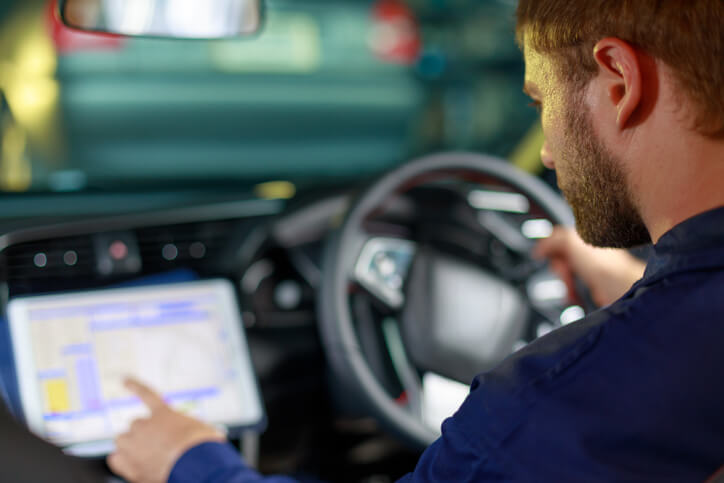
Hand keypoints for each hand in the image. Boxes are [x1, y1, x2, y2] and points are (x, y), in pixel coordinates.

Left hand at [107, 378, 226, 482]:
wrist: (195, 465)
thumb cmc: (203, 447)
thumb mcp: (203, 431)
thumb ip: (189, 431)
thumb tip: (192, 437)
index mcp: (164, 414)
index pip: (146, 395)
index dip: (135, 386)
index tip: (124, 380)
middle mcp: (145, 425)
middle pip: (135, 425)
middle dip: (143, 434)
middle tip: (156, 446)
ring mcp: (134, 444)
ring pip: (122, 442)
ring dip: (130, 448)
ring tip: (146, 459)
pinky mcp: (130, 464)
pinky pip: (115, 460)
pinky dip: (121, 463)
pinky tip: (130, 467)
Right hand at [533, 226, 645, 306]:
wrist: (619, 287)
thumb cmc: (603, 264)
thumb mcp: (571, 241)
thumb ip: (553, 240)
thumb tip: (540, 248)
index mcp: (584, 237)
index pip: (558, 237)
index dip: (548, 247)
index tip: (541, 256)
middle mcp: (588, 251)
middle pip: (560, 258)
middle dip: (559, 268)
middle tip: (566, 272)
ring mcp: (591, 268)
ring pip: (566, 275)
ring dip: (565, 283)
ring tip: (571, 287)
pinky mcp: (593, 284)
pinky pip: (574, 287)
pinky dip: (572, 292)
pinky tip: (576, 295)